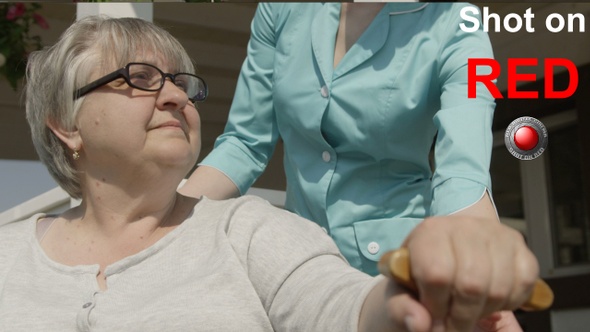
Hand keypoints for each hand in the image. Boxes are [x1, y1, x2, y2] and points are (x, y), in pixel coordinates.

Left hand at [402, 213, 537, 331]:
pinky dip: (509, 302)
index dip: (437, 306)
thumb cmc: (421, 274)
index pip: (438, 274)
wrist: (446, 254)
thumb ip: (401, 307)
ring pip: (499, 288)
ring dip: (484, 311)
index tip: (434, 320)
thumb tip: (419, 323)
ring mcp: (495, 233)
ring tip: (468, 311)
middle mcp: (464, 226)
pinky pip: (523, 284)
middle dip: (462, 317)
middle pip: (471, 284)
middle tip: (453, 325)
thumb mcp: (400, 290)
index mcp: (430, 232)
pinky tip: (489, 300)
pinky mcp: (519, 245)